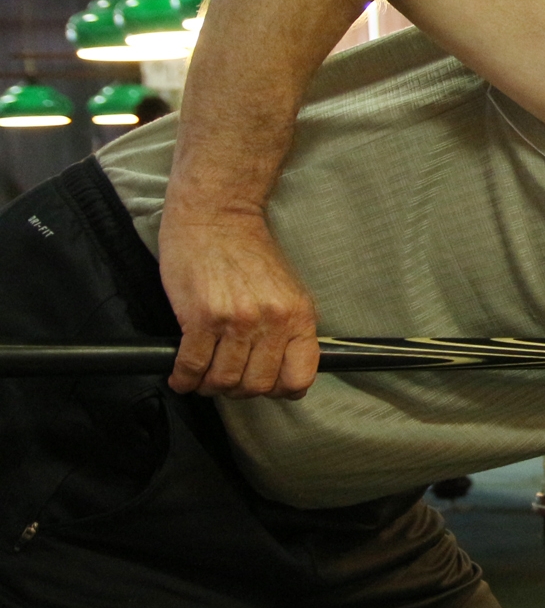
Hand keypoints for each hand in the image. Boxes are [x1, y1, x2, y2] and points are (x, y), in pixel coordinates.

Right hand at [157, 206, 319, 398]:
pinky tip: (182, 375)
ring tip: (202, 376)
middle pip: (257, 386)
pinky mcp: (200, 318)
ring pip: (223, 381)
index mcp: (299, 316)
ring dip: (209, 386)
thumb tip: (282, 370)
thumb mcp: (287, 291)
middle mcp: (271, 321)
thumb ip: (288, 328)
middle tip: (226, 378)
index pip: (299, 378)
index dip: (280, 390)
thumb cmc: (249, 252)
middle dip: (239, 390)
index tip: (265, 386)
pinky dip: (184, 379)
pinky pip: (192, 367)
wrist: (218, 216)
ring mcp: (236, 321)